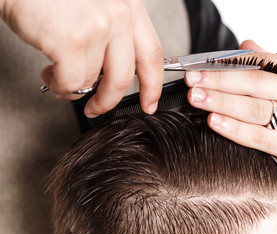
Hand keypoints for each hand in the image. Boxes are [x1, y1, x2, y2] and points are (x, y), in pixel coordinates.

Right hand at [0, 0, 162, 116]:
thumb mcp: (96, 6)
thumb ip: (111, 34)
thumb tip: (108, 71)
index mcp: (129, 5)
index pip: (152, 53)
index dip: (153, 84)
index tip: (150, 101)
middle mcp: (120, 13)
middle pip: (126, 76)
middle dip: (109, 100)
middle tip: (98, 107)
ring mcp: (98, 26)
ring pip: (93, 81)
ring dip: (73, 88)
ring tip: (58, 76)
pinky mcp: (73, 40)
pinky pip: (72, 83)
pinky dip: (60, 86)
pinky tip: (50, 74)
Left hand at [185, 40, 276, 226]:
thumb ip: (268, 65)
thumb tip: (243, 45)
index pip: (262, 61)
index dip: (229, 61)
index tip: (202, 63)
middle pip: (256, 83)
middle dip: (220, 80)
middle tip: (194, 79)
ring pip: (255, 109)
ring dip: (222, 102)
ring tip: (197, 97)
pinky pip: (258, 136)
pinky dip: (234, 128)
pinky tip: (214, 121)